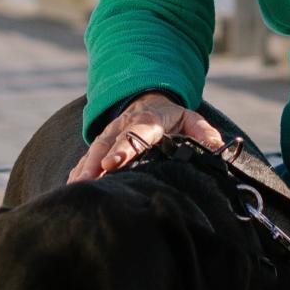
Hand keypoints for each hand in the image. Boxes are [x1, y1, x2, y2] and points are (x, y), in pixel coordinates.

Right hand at [68, 93, 225, 183]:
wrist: (148, 99)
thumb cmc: (171, 117)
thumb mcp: (190, 119)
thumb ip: (203, 133)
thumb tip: (218, 147)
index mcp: (146, 121)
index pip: (134, 135)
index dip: (123, 149)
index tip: (113, 163)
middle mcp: (123, 126)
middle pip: (107, 144)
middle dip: (96, 163)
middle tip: (89, 183)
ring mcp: (109, 136)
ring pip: (93, 151)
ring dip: (84, 170)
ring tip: (76, 190)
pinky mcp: (101, 146)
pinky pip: (87, 158)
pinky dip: (78, 171)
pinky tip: (71, 187)